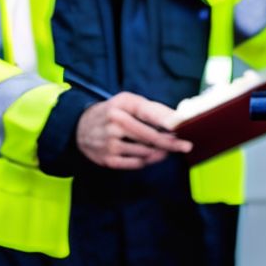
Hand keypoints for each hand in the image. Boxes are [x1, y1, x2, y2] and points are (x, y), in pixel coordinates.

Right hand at [76, 92, 192, 169]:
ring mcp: (110, 142)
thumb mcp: (127, 102)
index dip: (164, 119)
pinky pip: (136, 163)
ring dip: (160, 152)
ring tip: (167, 149)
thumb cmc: (112, 113)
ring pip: (145, 152)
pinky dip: (148, 160)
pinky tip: (153, 156)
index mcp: (121, 104)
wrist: (79, 128)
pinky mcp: (108, 159)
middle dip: (170, 142)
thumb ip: (152, 109)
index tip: (180, 126)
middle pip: (149, 136)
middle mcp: (114, 122)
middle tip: (186, 146)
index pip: (146, 111)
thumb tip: (178, 119)